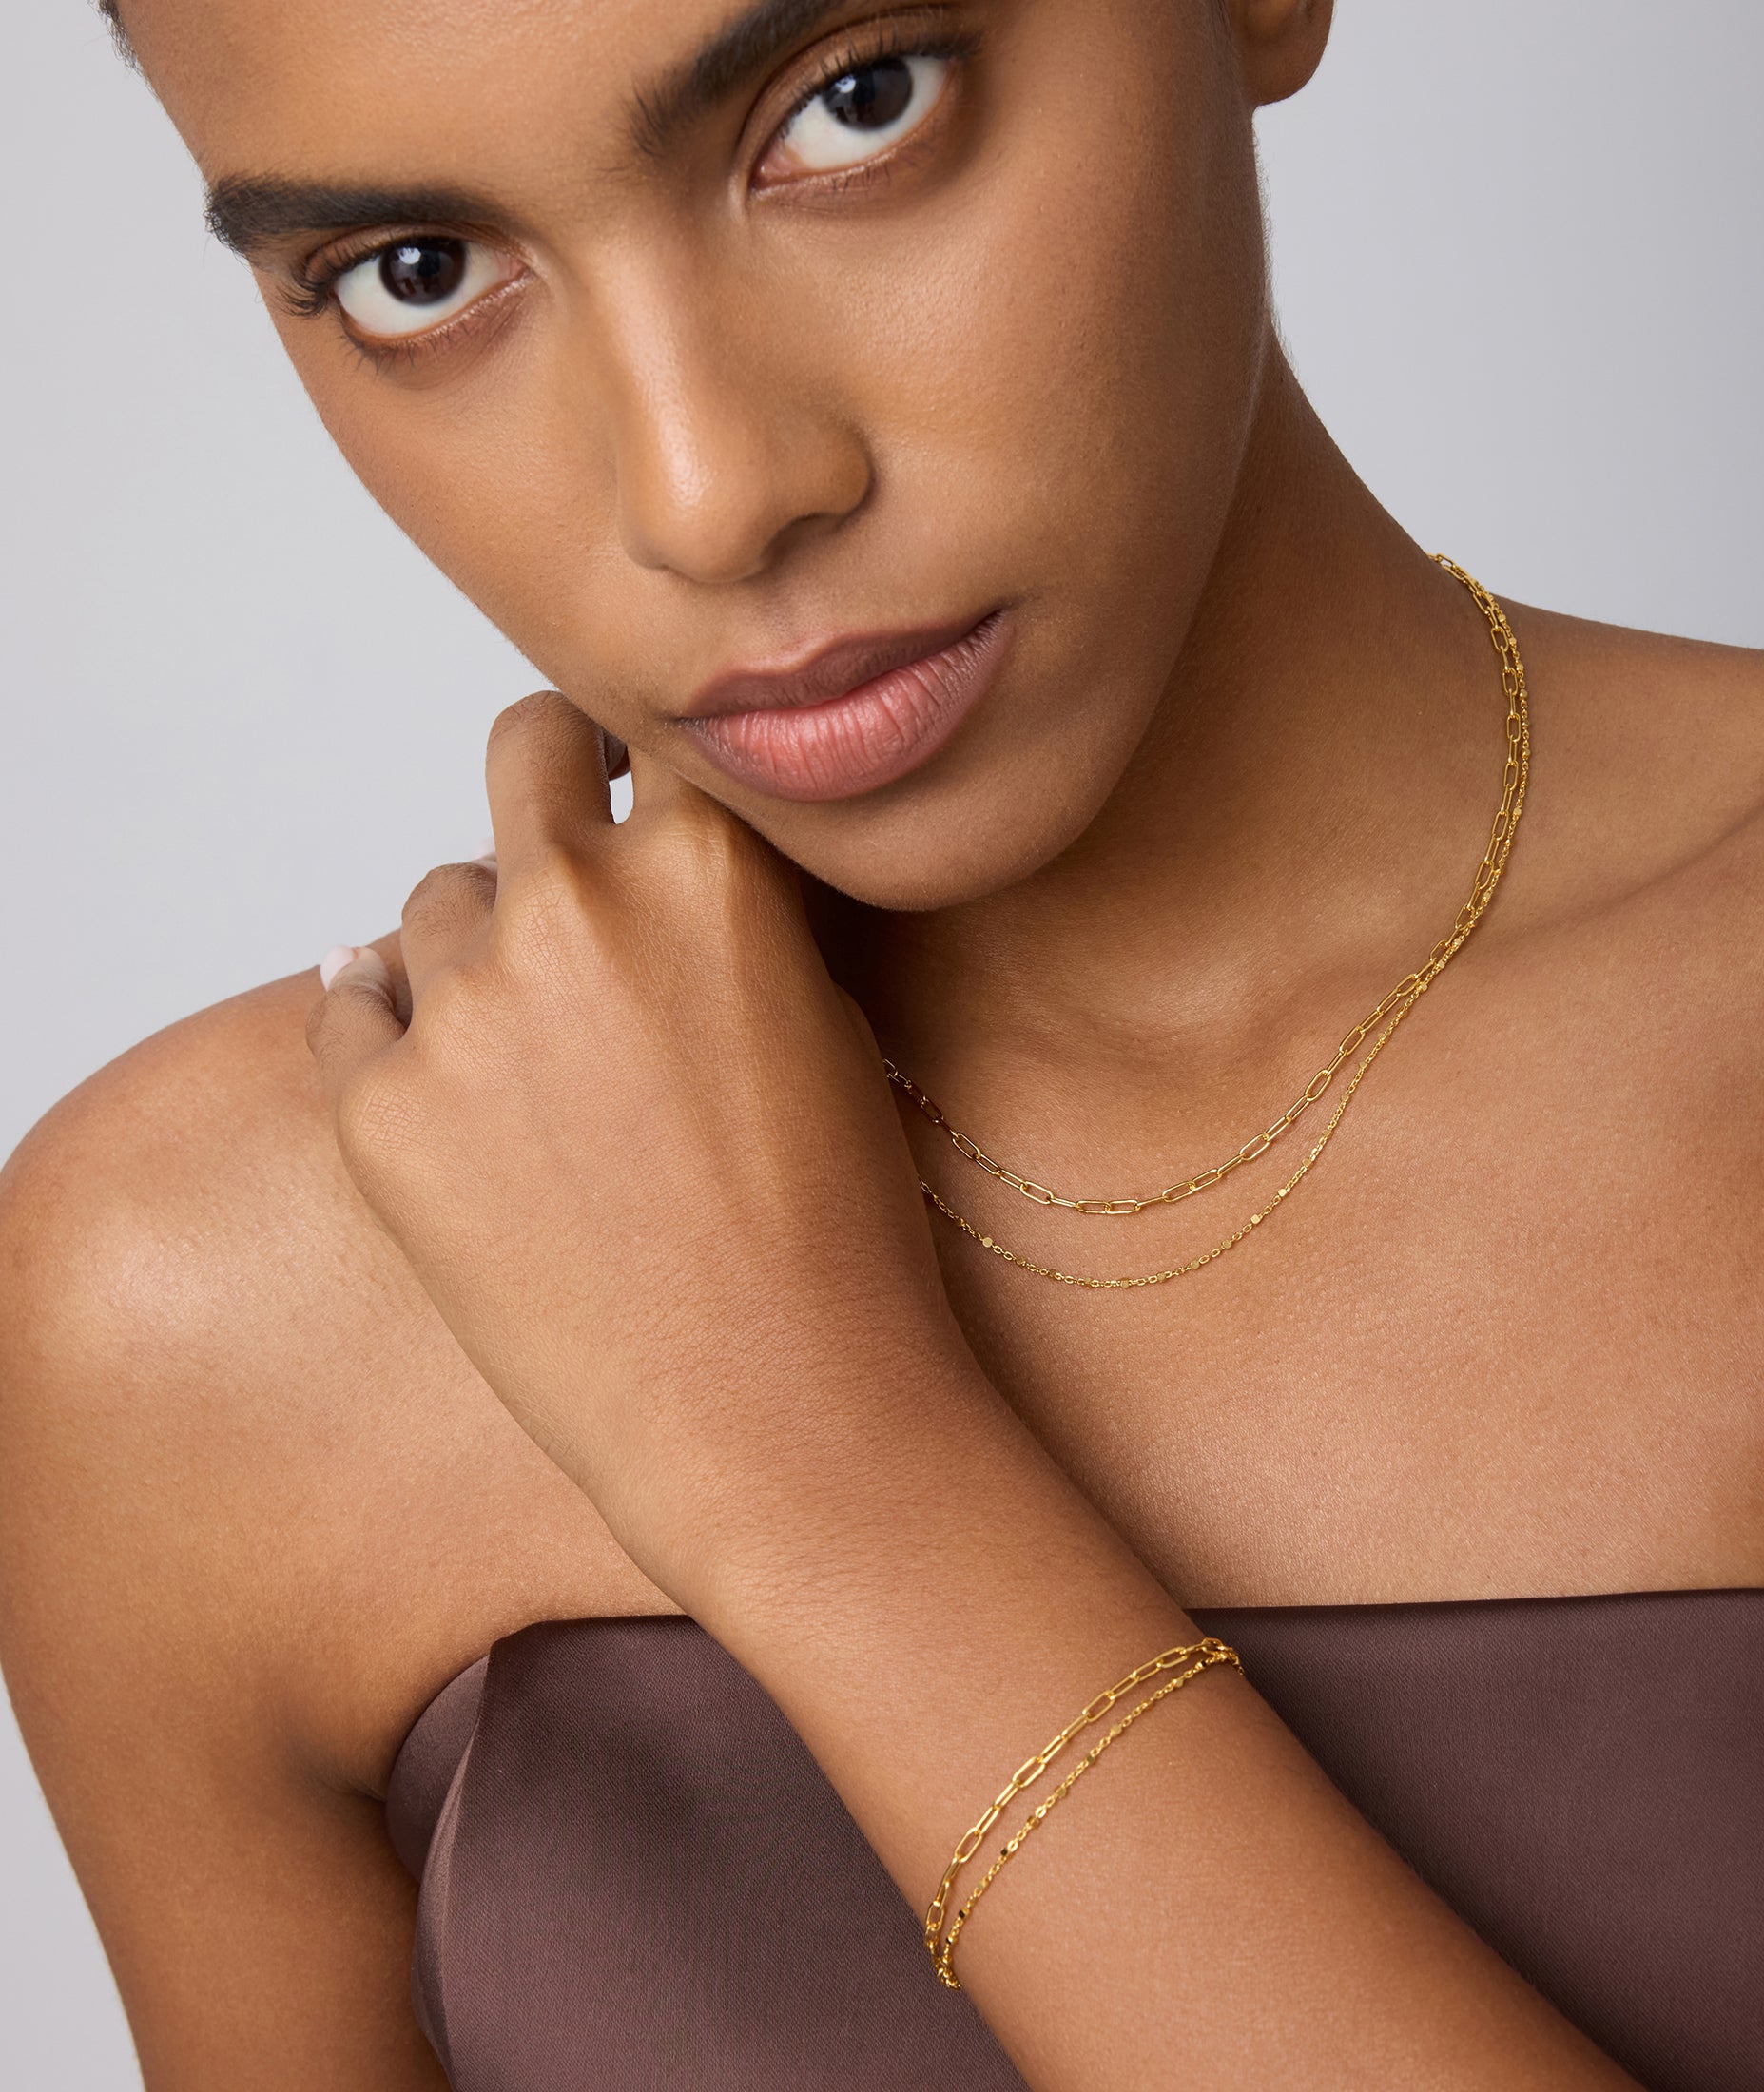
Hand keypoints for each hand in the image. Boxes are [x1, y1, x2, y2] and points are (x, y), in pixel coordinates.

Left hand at [308, 693, 970, 1610]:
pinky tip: (455, 1093)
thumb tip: (636, 864)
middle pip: (521, 754)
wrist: (784, 1411)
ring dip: (479, 948)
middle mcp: (574, 901)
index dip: (645, 766)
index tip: (637, 793)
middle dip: (548, 790)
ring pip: (434, 905)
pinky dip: (395, 1034)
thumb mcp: (827, 1021)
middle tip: (566, 858)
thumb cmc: (837, 1231)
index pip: (649, 734)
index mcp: (705, 863)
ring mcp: (465, 1004)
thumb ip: (725, 916)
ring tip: (544, 1061)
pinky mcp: (382, 1112)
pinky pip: (352, 1013)